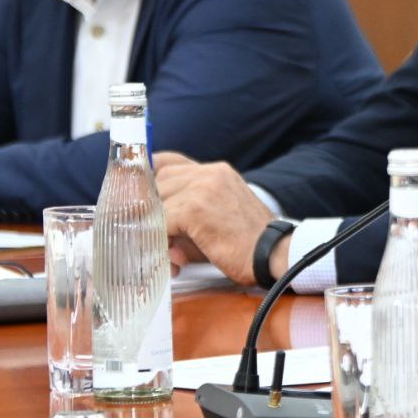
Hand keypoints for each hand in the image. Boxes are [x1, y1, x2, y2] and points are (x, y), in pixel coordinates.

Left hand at [156, 159, 277, 286]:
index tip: (142, 195)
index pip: (168, 161)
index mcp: (218, 172)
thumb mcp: (221, 213)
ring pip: (156, 201)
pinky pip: (161, 222)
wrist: (274, 255)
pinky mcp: (195, 209)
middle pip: (158, 180)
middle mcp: (210, 173)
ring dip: (156, 226)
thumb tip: (148, 222)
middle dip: (151, 207)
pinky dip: (161, 239)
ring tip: (168, 249)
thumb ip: (190, 208)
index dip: (150, 176)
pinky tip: (174, 255)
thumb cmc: (249, 243)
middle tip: (153, 232)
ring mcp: (202, 188)